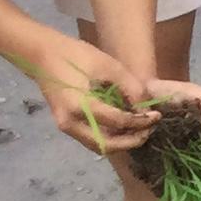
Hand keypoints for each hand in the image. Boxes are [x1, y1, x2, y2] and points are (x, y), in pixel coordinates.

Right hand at [46, 70, 200, 157]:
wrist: (43, 55)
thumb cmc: (76, 55)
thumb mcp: (109, 66)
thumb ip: (130, 88)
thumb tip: (145, 108)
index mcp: (80, 105)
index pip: (117, 121)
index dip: (140, 121)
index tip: (156, 115)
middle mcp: (70, 122)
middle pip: (105, 145)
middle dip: (131, 141)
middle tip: (149, 130)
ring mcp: (65, 126)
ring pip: (97, 146)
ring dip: (120, 143)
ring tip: (140, 131)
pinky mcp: (66, 125)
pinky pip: (90, 139)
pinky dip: (109, 138)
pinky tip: (124, 128)